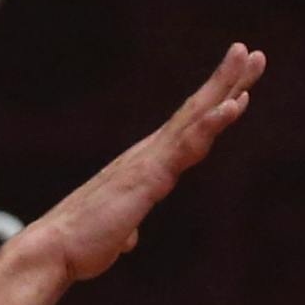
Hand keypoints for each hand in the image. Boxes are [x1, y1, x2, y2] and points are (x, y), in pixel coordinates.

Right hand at [21, 41, 264, 282]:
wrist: (53, 250)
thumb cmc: (80, 244)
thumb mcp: (113, 234)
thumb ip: (124, 230)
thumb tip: (126, 239)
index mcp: (144, 167)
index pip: (186, 131)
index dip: (212, 107)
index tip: (239, 89)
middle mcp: (148, 155)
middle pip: (195, 112)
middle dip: (225, 81)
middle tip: (251, 53)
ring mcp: (150, 161)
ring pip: (195, 117)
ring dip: (224, 86)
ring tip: (249, 57)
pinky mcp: (150, 176)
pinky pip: (187, 145)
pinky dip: (211, 122)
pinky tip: (234, 104)